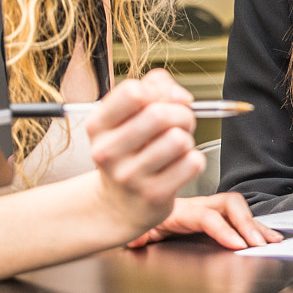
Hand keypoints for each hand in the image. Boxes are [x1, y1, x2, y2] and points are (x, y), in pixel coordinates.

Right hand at [85, 69, 207, 236]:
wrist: (119, 205)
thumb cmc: (131, 151)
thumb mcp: (129, 116)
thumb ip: (154, 87)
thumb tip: (179, 95)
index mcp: (98, 125)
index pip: (133, 92)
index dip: (160, 92)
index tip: (165, 102)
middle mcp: (108, 151)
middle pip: (159, 115)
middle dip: (182, 114)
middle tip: (181, 124)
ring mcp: (129, 176)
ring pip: (178, 140)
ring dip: (187, 139)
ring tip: (177, 148)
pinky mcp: (153, 195)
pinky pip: (191, 164)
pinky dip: (194, 161)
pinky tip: (180, 166)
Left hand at [130, 193, 283, 250]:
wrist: (141, 202)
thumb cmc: (143, 216)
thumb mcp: (136, 227)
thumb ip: (137, 235)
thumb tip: (134, 240)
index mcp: (180, 211)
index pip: (207, 217)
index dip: (223, 230)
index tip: (238, 244)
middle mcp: (198, 206)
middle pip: (229, 206)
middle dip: (247, 224)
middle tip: (259, 244)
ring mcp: (209, 208)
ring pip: (238, 209)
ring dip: (256, 225)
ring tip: (272, 240)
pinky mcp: (217, 215)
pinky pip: (240, 217)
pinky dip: (256, 226)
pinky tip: (269, 236)